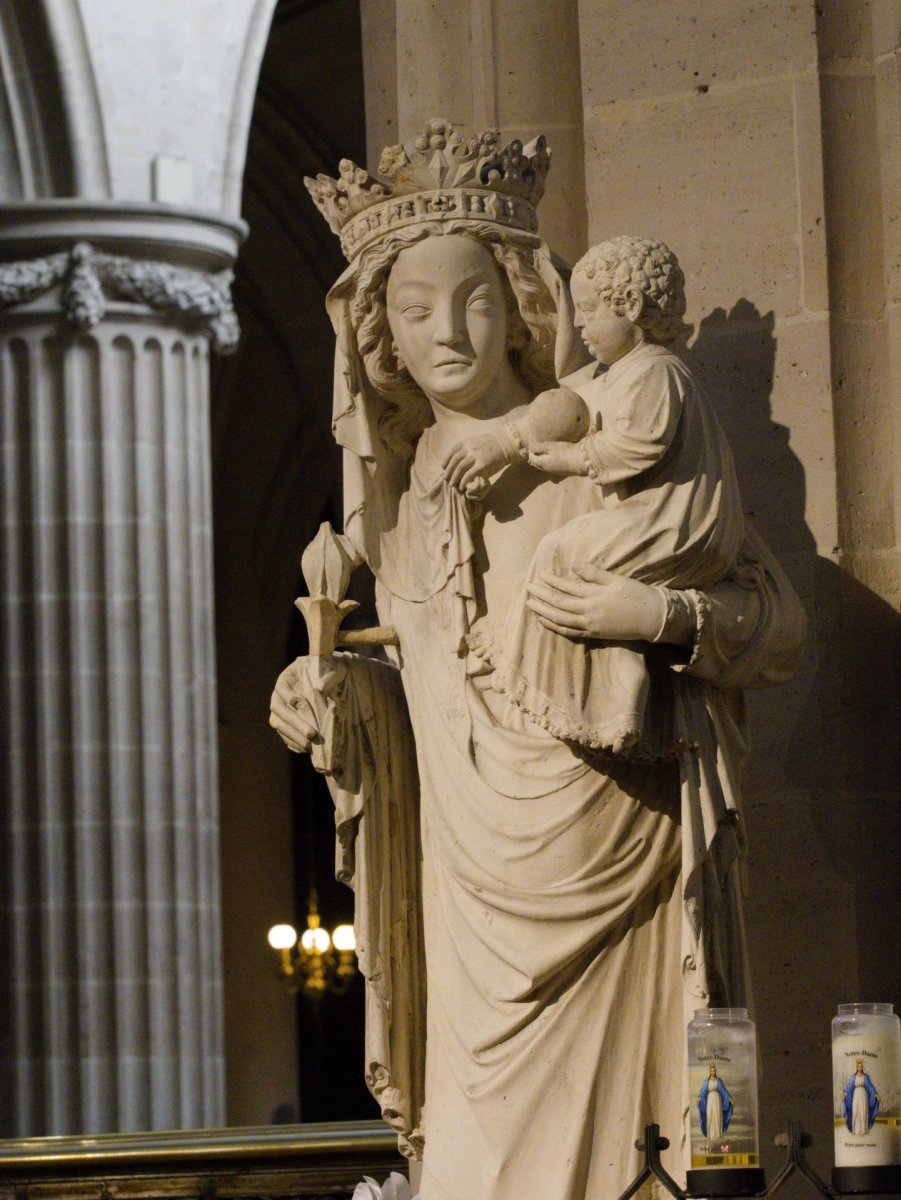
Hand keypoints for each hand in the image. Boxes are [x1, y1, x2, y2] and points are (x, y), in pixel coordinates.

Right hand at [269, 659, 321, 752]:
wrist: (329, 683)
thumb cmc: (330, 673)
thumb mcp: (334, 670)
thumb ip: (329, 676)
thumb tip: (320, 688)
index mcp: (286, 680)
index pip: (281, 687)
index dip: (288, 695)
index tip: (300, 702)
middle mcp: (279, 696)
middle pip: (279, 710)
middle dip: (294, 723)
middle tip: (310, 734)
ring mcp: (280, 712)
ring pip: (279, 725)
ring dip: (293, 736)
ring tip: (308, 746)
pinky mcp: (286, 725)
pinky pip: (285, 736)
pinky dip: (293, 743)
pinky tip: (306, 749)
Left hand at [443, 432, 507, 492]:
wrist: (507, 443)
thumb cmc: (493, 444)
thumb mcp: (478, 441)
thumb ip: (469, 448)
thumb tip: (461, 458)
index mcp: (467, 442)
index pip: (452, 451)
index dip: (446, 460)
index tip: (443, 467)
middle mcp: (469, 449)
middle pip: (454, 461)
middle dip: (448, 471)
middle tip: (445, 479)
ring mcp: (475, 457)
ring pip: (459, 469)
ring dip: (454, 478)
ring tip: (452, 485)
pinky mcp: (482, 465)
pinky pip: (469, 475)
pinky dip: (463, 481)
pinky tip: (462, 486)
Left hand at [525, 567, 666, 641]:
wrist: (651, 618)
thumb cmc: (636, 595)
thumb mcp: (616, 580)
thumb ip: (593, 574)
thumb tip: (573, 566)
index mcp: (593, 595)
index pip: (566, 587)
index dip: (551, 581)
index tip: (539, 575)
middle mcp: (588, 612)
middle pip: (558, 604)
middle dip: (541, 596)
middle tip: (528, 589)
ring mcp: (589, 625)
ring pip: (560, 620)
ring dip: (543, 612)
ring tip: (531, 605)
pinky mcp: (593, 634)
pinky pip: (569, 632)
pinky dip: (555, 627)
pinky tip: (545, 622)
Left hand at [528, 439, 585, 475]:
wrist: (582, 461)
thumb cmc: (566, 452)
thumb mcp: (551, 447)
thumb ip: (538, 446)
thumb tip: (529, 440)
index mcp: (543, 464)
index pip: (531, 457)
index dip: (530, 448)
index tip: (532, 437)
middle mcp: (548, 469)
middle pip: (537, 463)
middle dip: (534, 454)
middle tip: (535, 444)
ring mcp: (556, 471)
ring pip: (544, 465)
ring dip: (542, 458)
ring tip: (544, 449)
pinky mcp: (563, 471)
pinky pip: (552, 466)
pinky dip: (549, 460)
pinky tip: (554, 455)